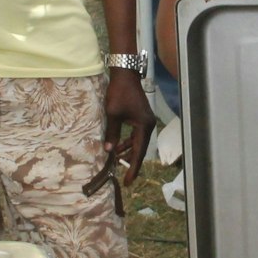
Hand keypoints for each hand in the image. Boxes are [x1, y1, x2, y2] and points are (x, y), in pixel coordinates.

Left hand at [84, 68, 153, 194]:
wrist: (125, 76)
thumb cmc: (119, 93)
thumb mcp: (113, 114)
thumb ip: (112, 133)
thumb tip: (109, 150)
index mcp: (144, 126)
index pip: (138, 152)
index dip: (133, 167)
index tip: (129, 181)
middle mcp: (149, 125)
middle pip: (140, 149)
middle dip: (131, 162)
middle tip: (125, 176)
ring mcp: (146, 121)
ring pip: (138, 142)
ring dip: (128, 151)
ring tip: (117, 160)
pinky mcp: (142, 117)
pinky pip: (136, 134)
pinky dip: (128, 141)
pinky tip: (119, 146)